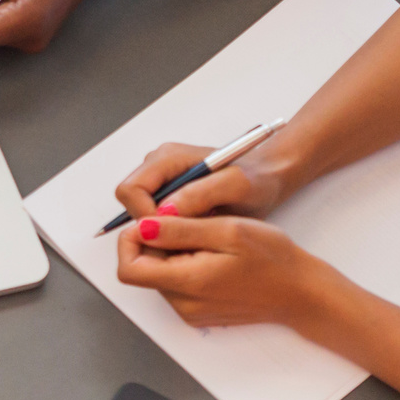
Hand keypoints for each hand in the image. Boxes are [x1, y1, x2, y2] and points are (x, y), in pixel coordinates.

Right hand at [113, 139, 293, 221]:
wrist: (268, 178)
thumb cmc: (256, 178)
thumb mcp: (235, 185)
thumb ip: (201, 194)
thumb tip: (166, 211)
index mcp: (167, 158)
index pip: (131, 190)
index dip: (144, 217)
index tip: (169, 235)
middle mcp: (159, 168)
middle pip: (132, 204)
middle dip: (150, 227)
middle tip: (182, 241)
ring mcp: (164, 183)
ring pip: (142, 215)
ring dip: (161, 232)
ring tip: (192, 239)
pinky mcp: (171, 197)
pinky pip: (157, 220)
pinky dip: (169, 233)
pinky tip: (194, 237)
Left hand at [115, 211, 348, 331]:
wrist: (300, 292)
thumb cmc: (272, 258)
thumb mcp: (226, 230)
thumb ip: (180, 229)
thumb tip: (141, 227)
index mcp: (187, 283)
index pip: (128, 268)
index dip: (130, 239)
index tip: (152, 218)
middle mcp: (183, 304)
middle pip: (142, 268)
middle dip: (154, 241)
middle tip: (187, 222)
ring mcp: (190, 311)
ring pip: (158, 273)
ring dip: (170, 251)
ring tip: (205, 235)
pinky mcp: (199, 311)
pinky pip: (176, 283)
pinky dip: (183, 263)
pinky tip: (210, 251)